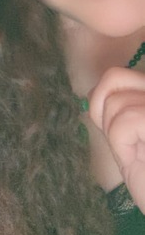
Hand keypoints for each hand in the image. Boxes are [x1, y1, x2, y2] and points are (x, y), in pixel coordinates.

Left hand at [89, 67, 144, 213]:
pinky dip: (123, 143)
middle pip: (114, 77)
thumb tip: (95, 92)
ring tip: (140, 155)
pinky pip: (127, 119)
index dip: (103, 101)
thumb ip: (121, 112)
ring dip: (117, 135)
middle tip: (128, 143)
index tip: (117, 133)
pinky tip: (139, 159)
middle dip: (107, 113)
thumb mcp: (131, 142)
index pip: (117, 76)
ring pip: (118, 102)